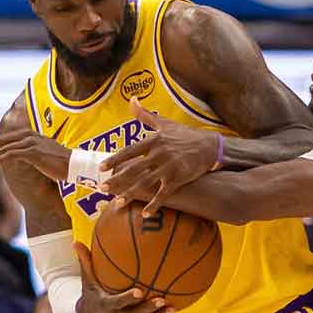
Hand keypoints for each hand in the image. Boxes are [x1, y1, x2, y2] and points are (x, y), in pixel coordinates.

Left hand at [0, 127, 73, 181]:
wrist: (77, 167)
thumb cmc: (61, 165)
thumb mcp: (40, 159)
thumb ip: (26, 156)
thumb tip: (13, 162)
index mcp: (29, 135)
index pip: (3, 140)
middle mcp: (28, 136)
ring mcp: (30, 143)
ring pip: (2, 148)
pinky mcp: (33, 152)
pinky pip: (11, 155)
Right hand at [72, 243, 177, 312]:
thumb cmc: (91, 293)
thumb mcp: (87, 280)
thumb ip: (85, 262)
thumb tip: (76, 241)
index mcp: (107, 305)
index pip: (118, 302)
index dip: (128, 298)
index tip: (139, 291)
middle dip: (148, 308)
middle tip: (161, 299)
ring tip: (173, 308)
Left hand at [101, 98, 220, 214]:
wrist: (209, 147)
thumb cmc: (185, 135)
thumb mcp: (164, 123)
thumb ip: (145, 114)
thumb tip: (132, 99)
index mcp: (153, 140)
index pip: (130, 151)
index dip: (115, 159)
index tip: (102, 167)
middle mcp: (159, 154)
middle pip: (134, 168)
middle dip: (117, 179)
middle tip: (102, 188)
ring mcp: (168, 167)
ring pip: (146, 182)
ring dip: (130, 193)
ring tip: (117, 202)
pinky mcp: (178, 178)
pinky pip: (163, 194)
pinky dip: (154, 204)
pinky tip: (145, 214)